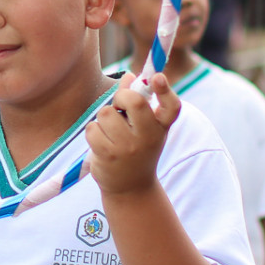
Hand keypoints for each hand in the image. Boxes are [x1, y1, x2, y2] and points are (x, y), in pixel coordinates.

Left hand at [87, 72, 179, 199]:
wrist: (131, 188)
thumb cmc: (137, 149)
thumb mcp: (143, 127)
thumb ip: (136, 100)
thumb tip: (129, 75)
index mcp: (161, 127)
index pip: (172, 106)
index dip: (165, 89)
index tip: (157, 76)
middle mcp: (149, 137)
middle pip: (134, 102)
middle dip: (121, 97)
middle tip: (119, 107)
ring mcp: (129, 148)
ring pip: (106, 113)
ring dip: (103, 119)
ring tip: (110, 132)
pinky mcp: (108, 156)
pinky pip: (92, 129)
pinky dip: (93, 132)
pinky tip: (101, 143)